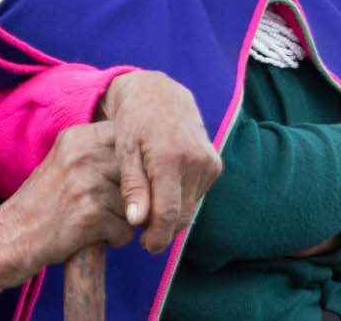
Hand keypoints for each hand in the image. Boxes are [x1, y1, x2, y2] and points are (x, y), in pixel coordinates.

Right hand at [0, 121, 133, 305]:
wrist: (9, 237)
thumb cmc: (42, 204)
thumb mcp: (64, 162)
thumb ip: (96, 152)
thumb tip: (141, 154)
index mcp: (77, 138)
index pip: (127, 139)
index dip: (132, 163)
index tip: (122, 179)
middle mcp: (83, 155)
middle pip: (135, 172)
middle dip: (133, 193)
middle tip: (114, 206)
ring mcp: (86, 183)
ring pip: (135, 201)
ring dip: (124, 218)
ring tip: (100, 223)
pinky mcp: (89, 213)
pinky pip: (126, 228)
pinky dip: (116, 238)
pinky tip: (96, 237)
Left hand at [99, 71, 222, 253]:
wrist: (160, 94)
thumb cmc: (134, 121)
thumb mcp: (124, 151)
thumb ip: (132, 187)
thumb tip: (138, 222)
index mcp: (170, 158)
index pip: (168, 213)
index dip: (157, 237)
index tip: (146, 246)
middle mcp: (196, 161)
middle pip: (182, 215)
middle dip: (162, 228)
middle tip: (142, 228)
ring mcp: (209, 163)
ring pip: (190, 208)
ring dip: (171, 213)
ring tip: (149, 202)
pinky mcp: (215, 165)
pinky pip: (197, 195)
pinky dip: (181, 199)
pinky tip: (164, 187)